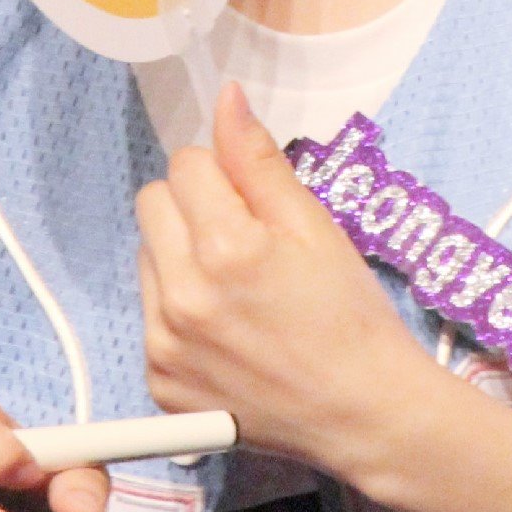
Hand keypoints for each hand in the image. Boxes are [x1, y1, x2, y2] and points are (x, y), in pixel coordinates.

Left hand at [134, 84, 433, 476]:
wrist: (363, 414)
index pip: (186, 164)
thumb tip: (225, 96)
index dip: (225, 174)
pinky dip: (179, 311)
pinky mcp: (158, 382)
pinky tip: (228, 329)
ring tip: (238, 290)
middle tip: (246, 242)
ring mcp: (163, 345)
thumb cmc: (349, 315)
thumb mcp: (315, 226)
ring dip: (182, 257)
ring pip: (147, 257)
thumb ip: (259, 159)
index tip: (257, 206)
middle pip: (153, 203)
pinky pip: (149, 314)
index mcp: (225, 249)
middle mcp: (182, 298)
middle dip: (194, 208)